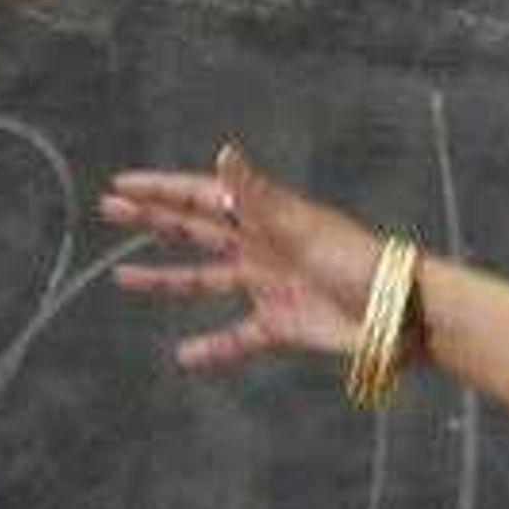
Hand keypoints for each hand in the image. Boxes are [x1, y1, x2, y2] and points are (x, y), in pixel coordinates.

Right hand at [103, 145, 393, 374]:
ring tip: (122, 279)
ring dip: (165, 280)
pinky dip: (212, 348)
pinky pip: (237, 338)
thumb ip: (256, 195)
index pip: (202, 197)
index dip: (161, 190)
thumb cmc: (357, 261)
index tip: (121, 184)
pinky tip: (183, 356)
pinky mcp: (280, 326)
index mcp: (264, 218)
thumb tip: (222, 152)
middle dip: (153, 220)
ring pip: (205, 281)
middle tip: (109, 209)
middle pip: (195, 230)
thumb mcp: (302, 226)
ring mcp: (267, 287)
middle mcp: (260, 248)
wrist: (399, 313)